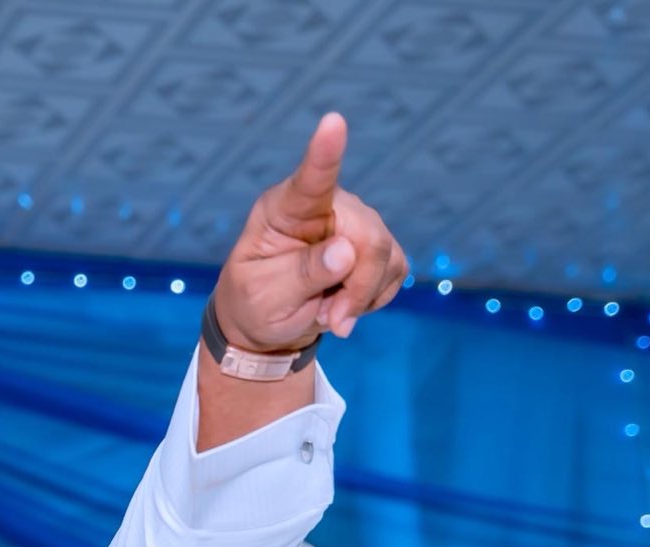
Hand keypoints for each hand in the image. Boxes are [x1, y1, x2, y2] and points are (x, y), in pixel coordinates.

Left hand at [211, 112, 406, 350]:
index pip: (309, 180)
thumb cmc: (254, 303)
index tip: (332, 121)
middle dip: (357, 287)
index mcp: (284, 209)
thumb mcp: (263, 297)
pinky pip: (395, 271)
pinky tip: (345, 302)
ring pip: (386, 256)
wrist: (267, 322)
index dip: (324, 153)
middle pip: (368, 238)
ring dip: (361, 297)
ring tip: (326, 310)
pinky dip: (372, 298)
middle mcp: (327, 205)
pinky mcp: (378, 246)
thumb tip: (347, 251)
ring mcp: (356, 223)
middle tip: (333, 320)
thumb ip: (300, 274)